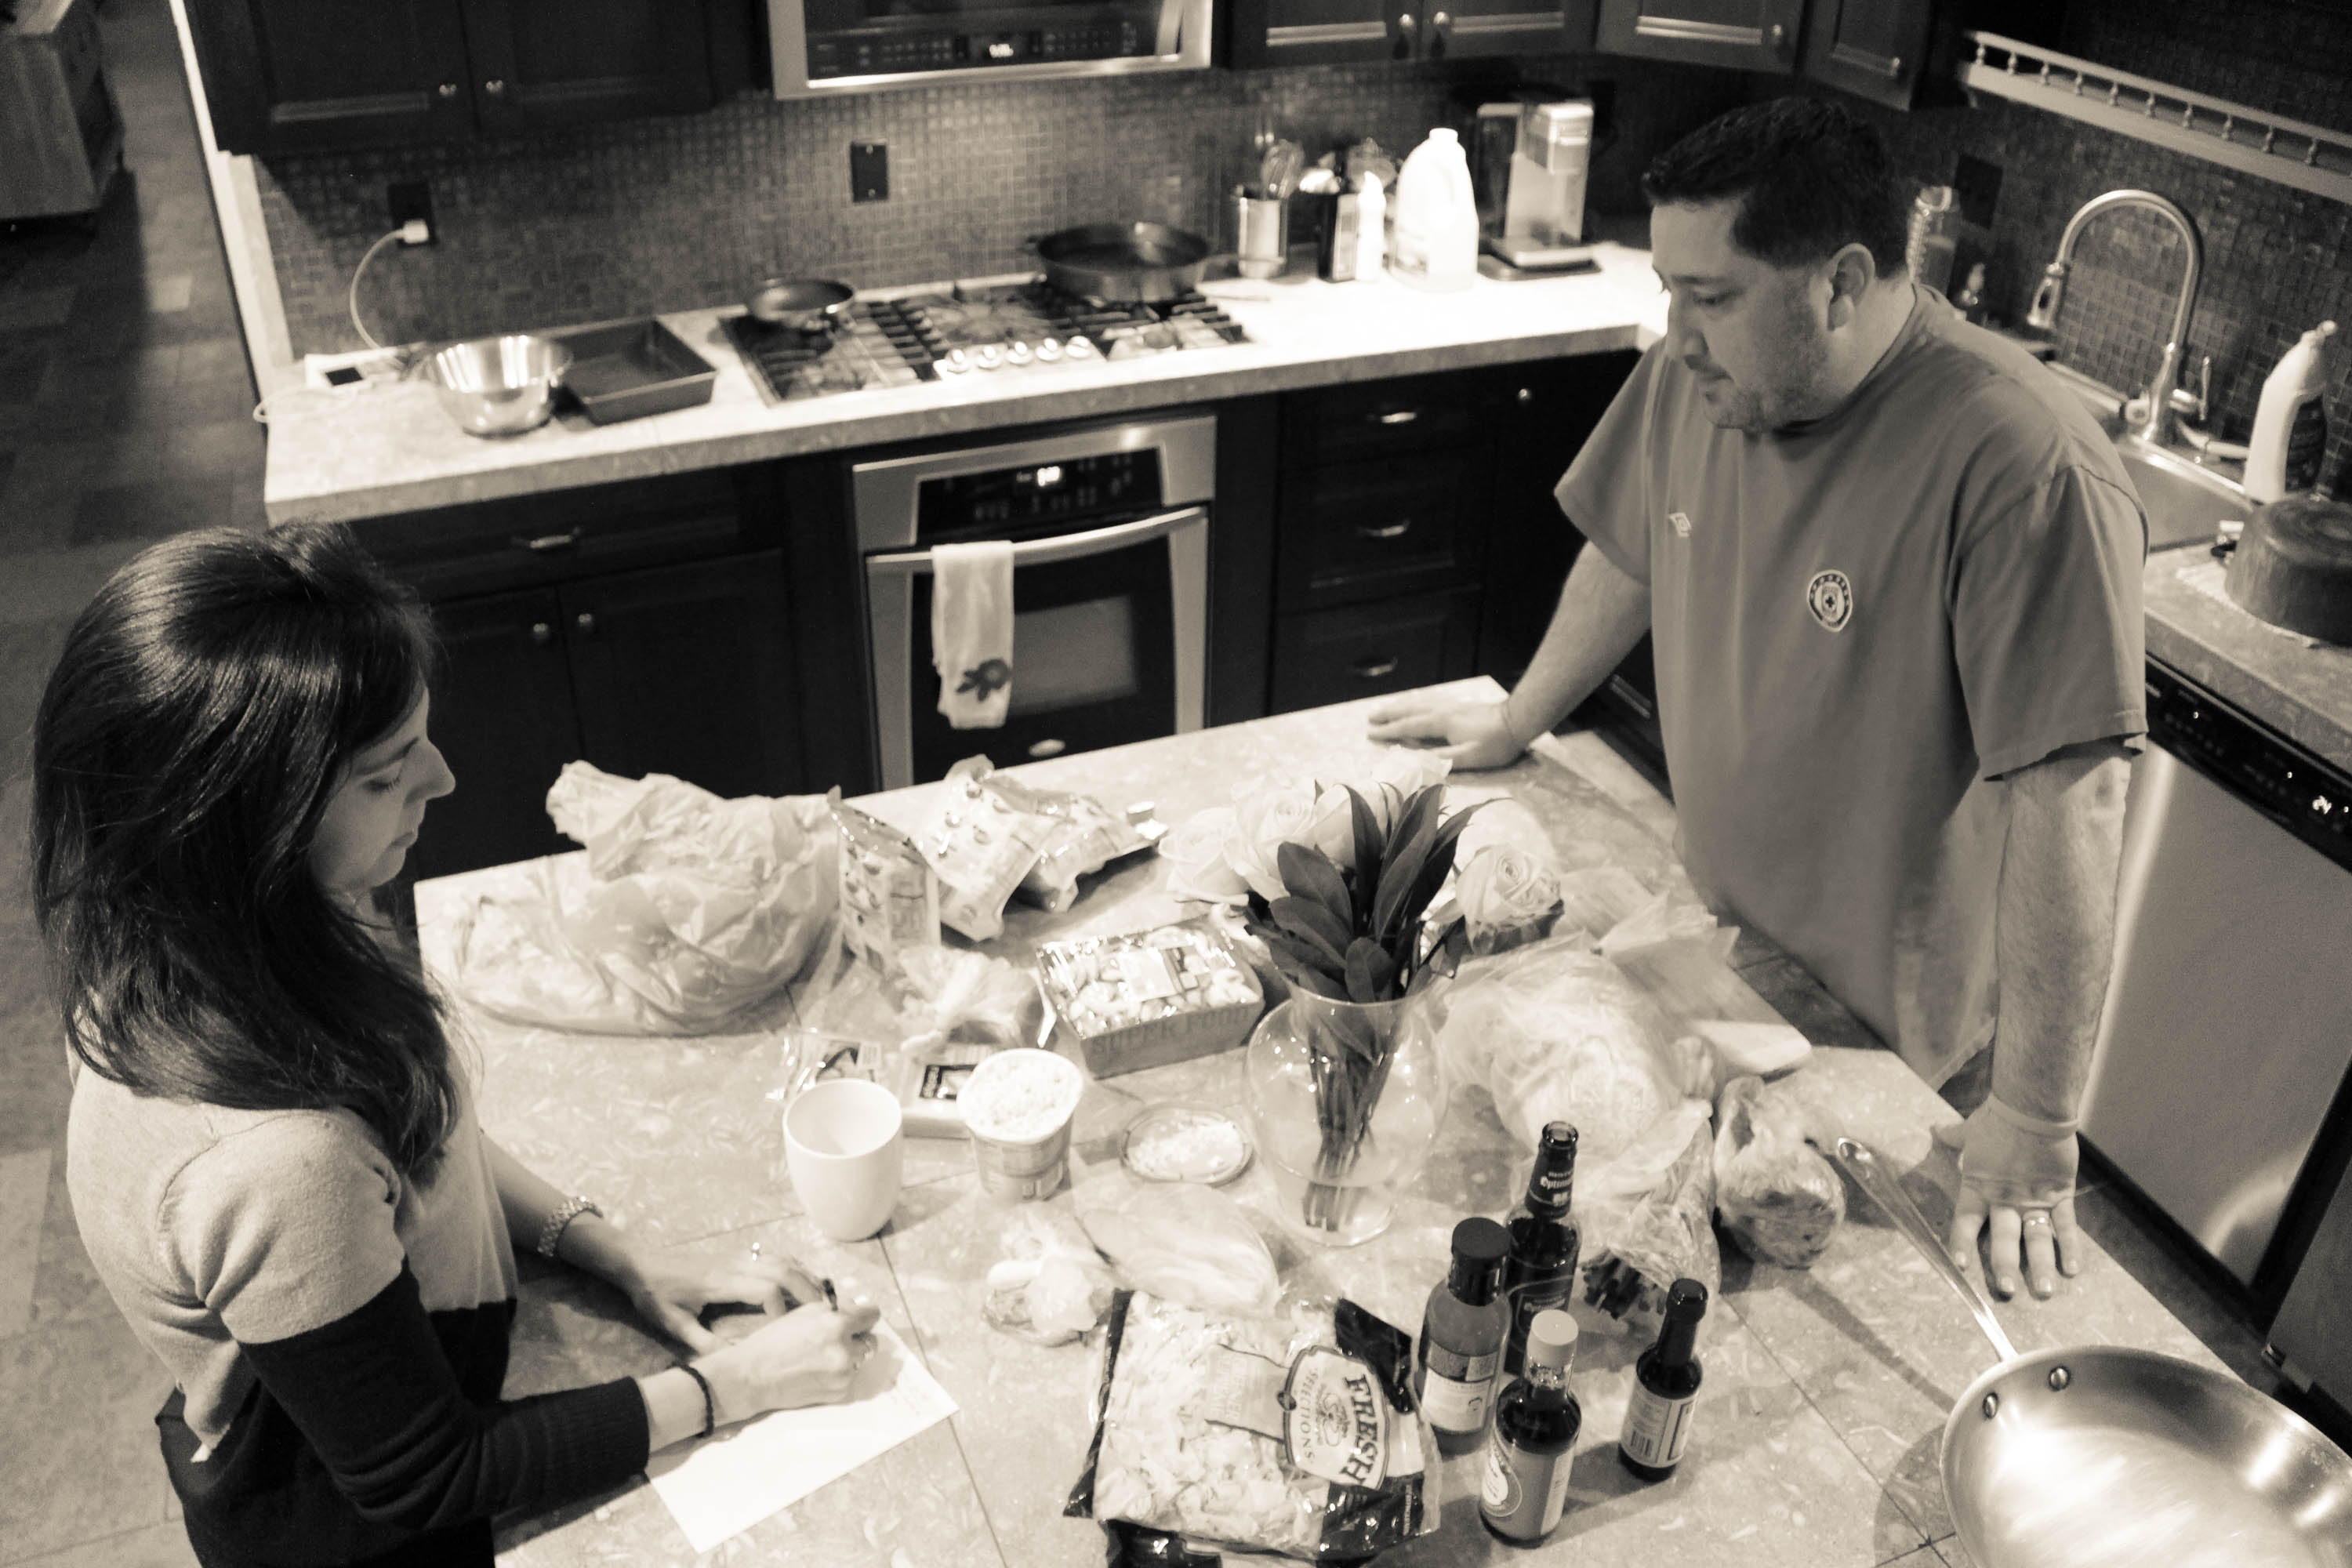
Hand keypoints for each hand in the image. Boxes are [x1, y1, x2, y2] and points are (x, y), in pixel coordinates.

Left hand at [617, 1246, 824, 1354]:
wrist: (642, 1264)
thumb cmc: (656, 1295)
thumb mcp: (673, 1324)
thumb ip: (702, 1343)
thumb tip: (731, 1364)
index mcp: (721, 1282)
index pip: (766, 1288)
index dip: (782, 1309)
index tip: (785, 1331)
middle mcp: (736, 1265)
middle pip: (784, 1270)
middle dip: (808, 1291)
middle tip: (827, 1314)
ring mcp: (739, 1257)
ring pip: (783, 1259)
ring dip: (806, 1277)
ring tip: (823, 1300)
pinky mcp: (738, 1256)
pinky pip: (775, 1256)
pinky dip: (795, 1267)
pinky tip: (803, 1282)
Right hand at [705, 1297, 884, 1416]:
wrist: (754, 1378)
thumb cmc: (774, 1341)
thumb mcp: (804, 1313)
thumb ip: (836, 1309)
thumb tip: (859, 1307)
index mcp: (836, 1325)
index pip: (872, 1315)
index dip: (865, 1314)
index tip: (861, 1317)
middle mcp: (844, 1351)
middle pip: (870, 1340)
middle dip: (858, 1337)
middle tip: (838, 1337)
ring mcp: (844, 1375)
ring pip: (860, 1360)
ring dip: (848, 1356)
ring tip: (821, 1356)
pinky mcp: (839, 1393)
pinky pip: (849, 1377)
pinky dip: (839, 1373)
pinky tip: (816, 1370)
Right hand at [1364, 697, 1523, 769]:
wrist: (1517, 721)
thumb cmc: (1495, 744)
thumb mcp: (1468, 758)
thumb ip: (1440, 759)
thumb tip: (1415, 761)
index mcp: (1440, 724)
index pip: (1408, 728)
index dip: (1388, 732)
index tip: (1370, 734)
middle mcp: (1441, 711)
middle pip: (1409, 711)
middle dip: (1388, 715)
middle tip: (1369, 719)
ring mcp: (1449, 706)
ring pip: (1417, 704)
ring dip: (1399, 708)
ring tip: (1384, 710)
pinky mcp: (1457, 706)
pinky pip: (1428, 702)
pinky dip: (1414, 704)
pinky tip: (1414, 705)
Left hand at [1940, 1100, 2083, 1300]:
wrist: (2032, 1107)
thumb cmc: (1998, 1118)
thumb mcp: (1970, 1130)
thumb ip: (1954, 1137)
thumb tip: (1934, 1128)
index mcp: (1978, 1186)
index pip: (1965, 1221)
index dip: (1961, 1244)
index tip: (1960, 1267)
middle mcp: (2005, 1198)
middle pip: (2004, 1238)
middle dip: (2005, 1266)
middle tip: (2006, 1292)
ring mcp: (2034, 1198)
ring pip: (2037, 1239)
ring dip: (2040, 1267)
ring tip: (2043, 1292)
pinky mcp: (2060, 1193)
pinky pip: (2065, 1225)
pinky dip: (2070, 1247)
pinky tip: (2072, 1269)